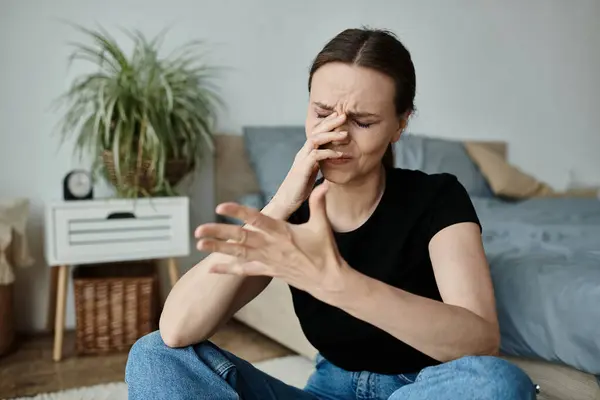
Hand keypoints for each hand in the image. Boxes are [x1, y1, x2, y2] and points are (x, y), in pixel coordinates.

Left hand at [195, 181, 347, 301]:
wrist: (327, 280)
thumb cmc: (325, 251)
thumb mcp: (322, 225)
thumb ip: (318, 203)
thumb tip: (323, 184)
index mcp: (282, 232)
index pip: (256, 219)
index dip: (237, 212)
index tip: (220, 206)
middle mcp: (271, 246)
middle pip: (240, 238)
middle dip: (218, 233)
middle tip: (198, 230)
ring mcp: (268, 260)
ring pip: (238, 254)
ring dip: (218, 249)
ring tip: (199, 245)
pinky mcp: (268, 271)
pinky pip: (244, 271)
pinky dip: (227, 269)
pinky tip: (211, 267)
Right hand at [272, 112, 348, 217]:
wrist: (286, 201)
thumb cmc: (298, 189)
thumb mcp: (311, 173)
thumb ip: (318, 164)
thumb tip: (329, 160)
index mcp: (305, 153)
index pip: (316, 133)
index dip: (327, 124)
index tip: (338, 117)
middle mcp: (302, 153)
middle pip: (316, 132)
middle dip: (330, 122)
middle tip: (344, 115)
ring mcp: (301, 160)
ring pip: (315, 140)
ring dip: (331, 135)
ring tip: (345, 134)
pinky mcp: (302, 169)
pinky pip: (317, 156)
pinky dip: (329, 153)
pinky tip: (340, 154)